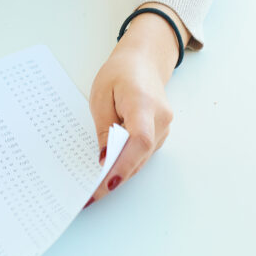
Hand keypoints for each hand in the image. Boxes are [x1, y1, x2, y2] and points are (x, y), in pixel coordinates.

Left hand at [86, 11, 182, 206]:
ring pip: (142, 157)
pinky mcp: (162, 132)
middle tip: (90, 196)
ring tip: (96, 187)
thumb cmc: (120, 72)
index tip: (106, 183)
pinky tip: (111, 168)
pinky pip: (144, 153)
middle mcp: (160, 116)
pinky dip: (128, 161)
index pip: (139, 140)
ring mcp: (165, 126)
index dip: (124, 164)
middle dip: (116, 176)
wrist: (144, 59)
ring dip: (121, 171)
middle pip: (140, 154)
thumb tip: (105, 160)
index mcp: (143, 102)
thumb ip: (104, 128)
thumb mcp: (101, 95)